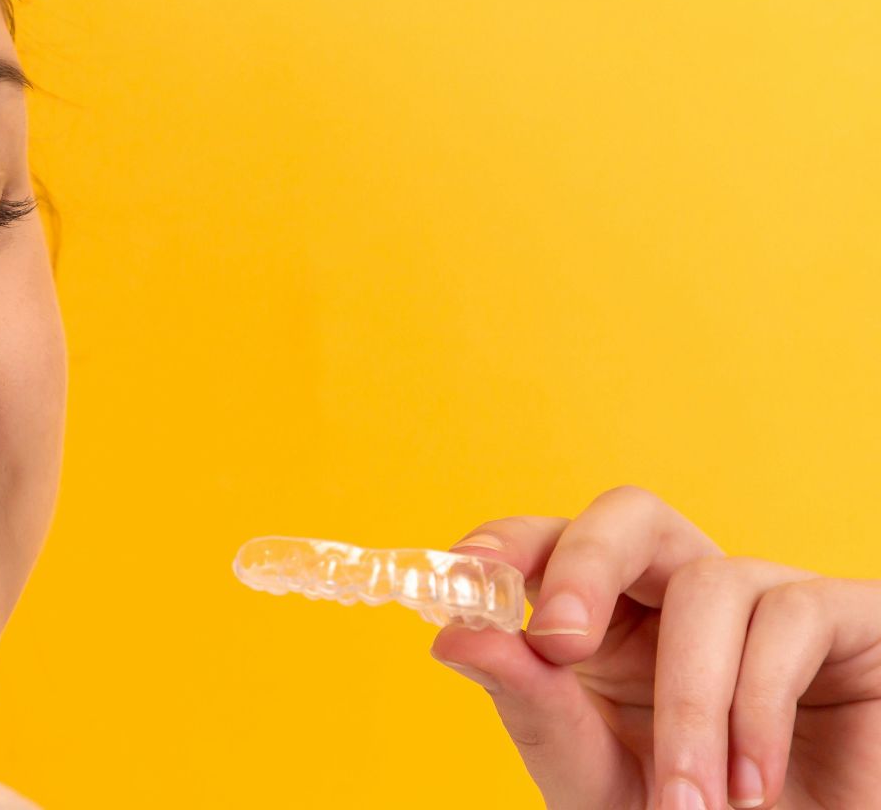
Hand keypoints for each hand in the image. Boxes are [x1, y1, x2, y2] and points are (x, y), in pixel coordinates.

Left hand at [431, 485, 880, 809]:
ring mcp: (769, 598)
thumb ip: (533, 705)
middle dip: (584, 563)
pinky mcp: (848, 617)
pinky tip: (753, 784)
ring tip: (688, 803)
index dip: (507, 542)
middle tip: (560, 645)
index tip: (464, 576)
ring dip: (688, 704)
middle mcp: (684, 595)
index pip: (551, 542)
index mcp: (610, 620)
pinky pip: (790, 618)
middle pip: (630, 514)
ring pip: (709, 585)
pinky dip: (757, 708)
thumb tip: (453, 635)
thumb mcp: (596, 773)